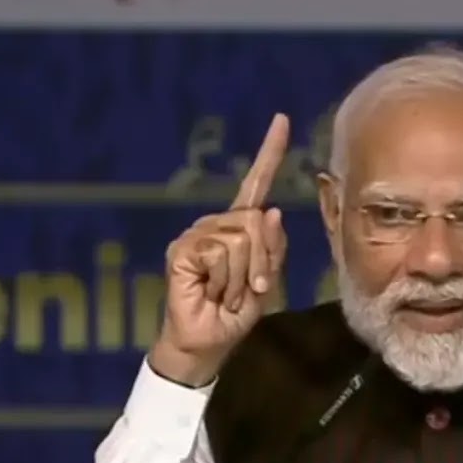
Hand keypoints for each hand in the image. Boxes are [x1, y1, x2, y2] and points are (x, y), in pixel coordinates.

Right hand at [151, 113, 290, 385]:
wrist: (207, 343)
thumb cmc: (235, 314)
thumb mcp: (266, 282)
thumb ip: (273, 249)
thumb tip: (271, 211)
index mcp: (239, 228)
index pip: (256, 184)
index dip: (269, 153)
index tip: (281, 120)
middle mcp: (216, 225)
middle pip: (255, 221)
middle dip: (262, 263)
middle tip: (250, 291)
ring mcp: (196, 236)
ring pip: (240, 239)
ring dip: (243, 276)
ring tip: (228, 294)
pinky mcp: (181, 250)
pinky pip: (220, 252)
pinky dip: (224, 280)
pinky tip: (211, 292)